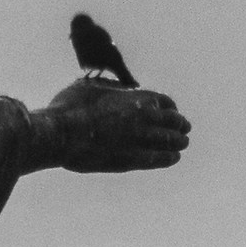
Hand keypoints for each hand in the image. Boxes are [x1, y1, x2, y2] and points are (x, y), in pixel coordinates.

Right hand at [34, 79, 190, 173]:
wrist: (61, 134)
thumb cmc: (69, 108)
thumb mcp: (89, 86)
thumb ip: (108, 87)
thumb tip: (113, 86)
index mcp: (137, 98)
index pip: (165, 102)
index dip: (170, 108)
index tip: (171, 111)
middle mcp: (145, 118)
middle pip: (173, 121)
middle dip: (179, 124)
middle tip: (184, 128)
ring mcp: (140, 140)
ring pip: (171, 141)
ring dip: (178, 141)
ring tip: (181, 144)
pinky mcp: (132, 160)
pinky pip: (159, 159)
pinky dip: (169, 157)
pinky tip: (173, 158)